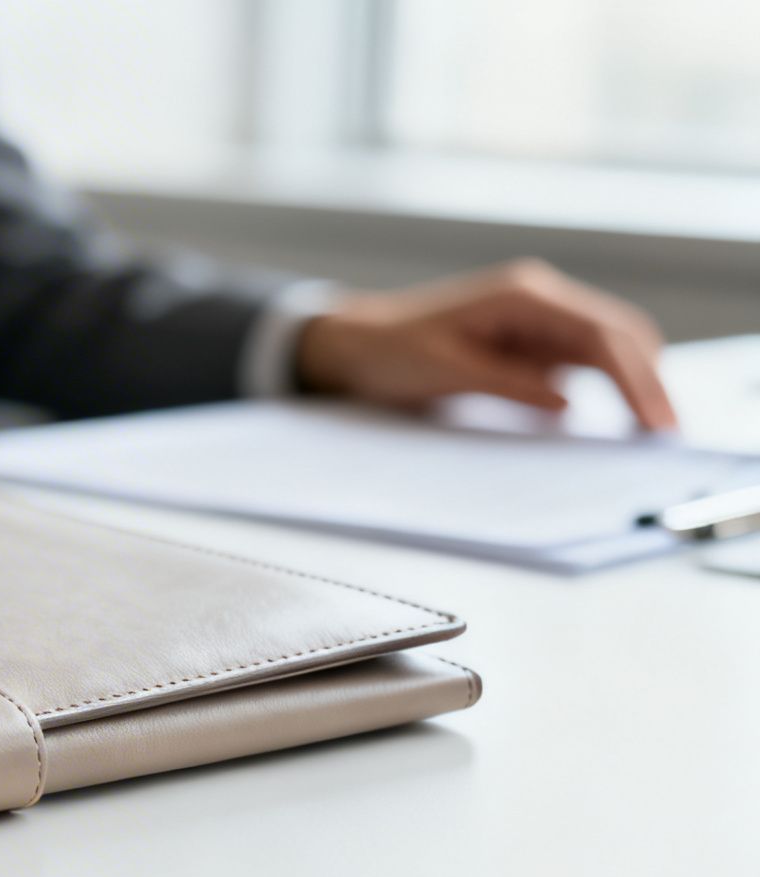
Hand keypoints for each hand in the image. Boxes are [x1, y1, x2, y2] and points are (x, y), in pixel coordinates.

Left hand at [294, 260, 677, 430]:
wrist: (356, 344)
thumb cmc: (390, 352)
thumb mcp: (445, 371)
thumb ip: (508, 383)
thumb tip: (568, 403)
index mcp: (523, 297)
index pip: (600, 335)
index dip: (636, 378)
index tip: (655, 419)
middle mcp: (540, 302)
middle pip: (619, 337)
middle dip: (647, 382)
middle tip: (664, 434)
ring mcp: (539, 322)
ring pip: (608, 350)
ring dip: (632, 386)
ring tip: (648, 433)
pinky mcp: (532, 345)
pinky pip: (582, 365)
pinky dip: (605, 390)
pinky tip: (615, 423)